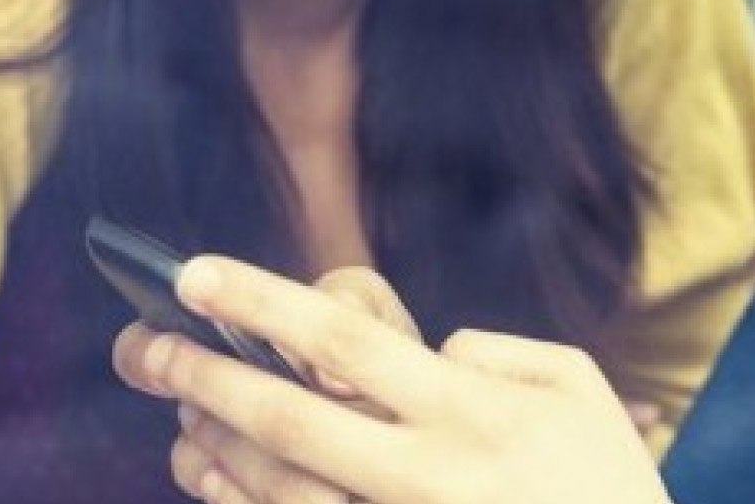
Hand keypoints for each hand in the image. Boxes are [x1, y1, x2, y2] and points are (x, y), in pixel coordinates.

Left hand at [114, 256, 672, 503]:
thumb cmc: (607, 480)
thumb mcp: (577, 386)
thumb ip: (494, 352)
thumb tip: (423, 350)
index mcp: (472, 412)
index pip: (347, 344)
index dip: (263, 303)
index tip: (196, 275)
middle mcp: (427, 476)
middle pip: (290, 420)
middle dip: (206, 377)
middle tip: (147, 346)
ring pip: (280, 489)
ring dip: (216, 444)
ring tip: (178, 404)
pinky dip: (242, 503)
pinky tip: (211, 474)